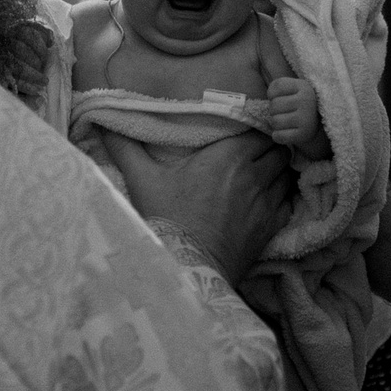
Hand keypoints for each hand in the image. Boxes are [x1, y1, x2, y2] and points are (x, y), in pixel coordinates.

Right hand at [99, 126, 294, 281]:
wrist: (184, 268)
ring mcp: (266, 202)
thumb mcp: (141, 179)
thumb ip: (125, 147)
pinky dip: (282, 197)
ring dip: (277, 171)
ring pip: (287, 174)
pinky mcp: (271, 227)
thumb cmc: (164, 220)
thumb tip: (102, 122)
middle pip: (277, 150)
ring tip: (262, 174)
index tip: (243, 133)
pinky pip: (288, 202)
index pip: (259, 130)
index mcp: (228, 155)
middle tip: (253, 152)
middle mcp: (254, 174)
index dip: (255, 130)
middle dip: (268, 148)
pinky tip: (266, 199)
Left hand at [263, 77, 321, 151]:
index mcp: (303, 86)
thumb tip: (251, 95)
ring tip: (286, 122)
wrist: (319, 123)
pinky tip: (285, 133)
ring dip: (276, 124)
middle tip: (284, 113)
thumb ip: (279, 86)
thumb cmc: (300, 104)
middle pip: (274, 105)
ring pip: (275, 121)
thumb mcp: (295, 89)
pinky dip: (278, 136)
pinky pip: (279, 136)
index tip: (282, 98)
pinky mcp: (304, 134)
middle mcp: (306, 101)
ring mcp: (306, 118)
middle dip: (275, 111)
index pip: (275, 87)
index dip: (273, 94)